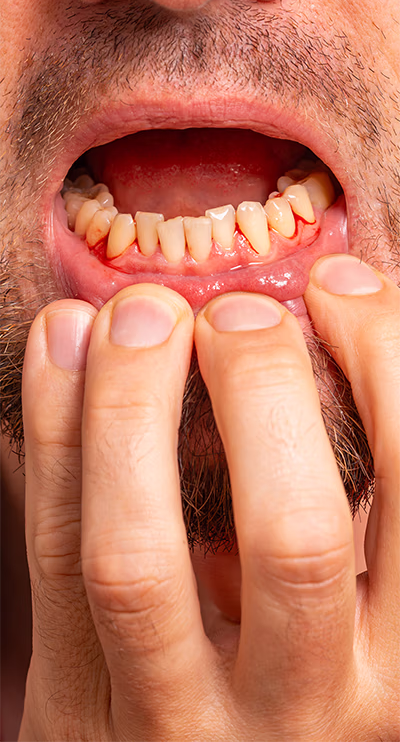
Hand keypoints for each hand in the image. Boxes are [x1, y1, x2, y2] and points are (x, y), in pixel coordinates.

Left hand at [18, 260, 399, 740]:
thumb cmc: (284, 669)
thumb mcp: (352, 603)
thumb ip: (349, 486)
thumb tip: (342, 303)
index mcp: (398, 662)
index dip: (387, 367)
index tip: (341, 285)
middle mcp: (304, 706)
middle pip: (293, 539)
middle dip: (264, 390)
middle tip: (236, 310)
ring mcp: (178, 718)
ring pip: (137, 555)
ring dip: (132, 404)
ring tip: (141, 313)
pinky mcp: (78, 712)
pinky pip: (52, 554)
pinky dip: (55, 427)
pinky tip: (66, 341)